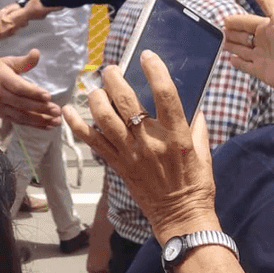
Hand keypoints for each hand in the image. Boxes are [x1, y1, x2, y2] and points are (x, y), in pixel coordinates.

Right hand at [0, 50, 61, 127]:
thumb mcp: (7, 61)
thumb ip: (24, 61)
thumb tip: (37, 53)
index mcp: (2, 79)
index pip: (19, 87)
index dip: (33, 92)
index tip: (48, 96)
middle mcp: (0, 94)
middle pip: (22, 103)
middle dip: (41, 108)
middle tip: (57, 110)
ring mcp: (1, 107)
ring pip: (21, 116)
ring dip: (40, 120)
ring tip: (55, 121)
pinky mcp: (2, 115)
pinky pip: (19, 121)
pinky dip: (33, 125)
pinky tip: (46, 125)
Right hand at [22, 0, 60, 20]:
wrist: (24, 15)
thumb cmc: (30, 8)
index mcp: (46, 10)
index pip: (56, 8)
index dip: (61, 6)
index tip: (64, 5)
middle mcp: (45, 14)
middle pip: (50, 8)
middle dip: (48, 5)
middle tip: (46, 1)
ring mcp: (42, 16)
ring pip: (45, 10)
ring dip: (44, 7)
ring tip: (39, 4)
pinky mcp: (39, 17)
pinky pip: (42, 12)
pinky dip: (40, 10)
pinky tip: (36, 7)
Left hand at [64, 51, 219, 243]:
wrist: (181, 217)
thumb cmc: (196, 185)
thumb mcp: (204, 152)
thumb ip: (197, 125)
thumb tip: (193, 103)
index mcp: (176, 134)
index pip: (165, 94)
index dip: (155, 70)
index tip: (147, 55)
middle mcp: (151, 141)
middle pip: (127, 101)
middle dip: (115, 78)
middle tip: (111, 69)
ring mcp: (131, 153)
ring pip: (105, 117)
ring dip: (96, 97)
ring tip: (95, 87)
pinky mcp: (117, 165)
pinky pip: (92, 141)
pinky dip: (77, 125)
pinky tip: (68, 111)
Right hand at [222, 0, 273, 95]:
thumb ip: (265, 1)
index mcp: (266, 27)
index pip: (246, 22)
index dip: (236, 21)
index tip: (224, 20)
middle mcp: (263, 41)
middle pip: (243, 36)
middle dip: (232, 34)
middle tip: (220, 32)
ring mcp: (260, 56)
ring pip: (242, 50)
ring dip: (232, 46)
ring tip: (221, 43)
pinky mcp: (259, 70)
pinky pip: (245, 66)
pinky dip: (237, 63)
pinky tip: (230, 59)